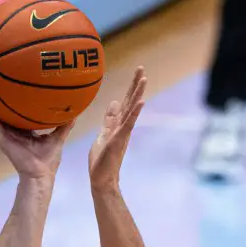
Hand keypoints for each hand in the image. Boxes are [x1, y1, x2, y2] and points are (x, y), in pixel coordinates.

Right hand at [0, 100, 73, 180]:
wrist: (39, 174)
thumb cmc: (48, 159)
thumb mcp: (57, 138)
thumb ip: (64, 126)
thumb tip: (74, 112)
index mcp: (26, 132)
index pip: (20, 115)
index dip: (18, 103)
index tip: (17, 88)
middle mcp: (15, 132)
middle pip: (6, 113)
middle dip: (0, 100)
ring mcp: (7, 135)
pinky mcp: (2, 138)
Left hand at [89, 67, 146, 188]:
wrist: (101, 179)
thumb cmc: (101, 160)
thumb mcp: (103, 134)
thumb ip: (109, 120)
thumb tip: (114, 103)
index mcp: (117, 125)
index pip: (125, 102)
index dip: (130, 88)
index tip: (137, 72)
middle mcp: (123, 127)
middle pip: (131, 102)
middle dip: (135, 85)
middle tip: (141, 68)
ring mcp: (122, 133)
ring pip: (131, 110)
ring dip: (138, 95)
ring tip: (144, 79)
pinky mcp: (119, 140)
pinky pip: (128, 124)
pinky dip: (135, 113)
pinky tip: (141, 102)